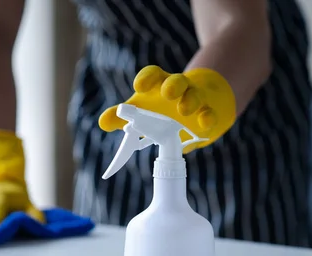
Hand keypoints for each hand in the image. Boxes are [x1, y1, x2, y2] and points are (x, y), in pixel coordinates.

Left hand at [99, 65, 236, 152]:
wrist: (195, 103)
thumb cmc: (161, 106)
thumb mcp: (141, 109)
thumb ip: (121, 117)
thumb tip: (102, 122)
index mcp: (158, 84)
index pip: (152, 75)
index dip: (147, 78)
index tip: (139, 87)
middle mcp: (177, 88)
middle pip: (176, 81)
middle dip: (173, 85)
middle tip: (167, 93)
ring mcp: (194, 98)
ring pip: (194, 95)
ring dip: (190, 101)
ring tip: (184, 110)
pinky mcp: (207, 112)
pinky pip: (208, 113)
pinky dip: (207, 117)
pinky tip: (204, 124)